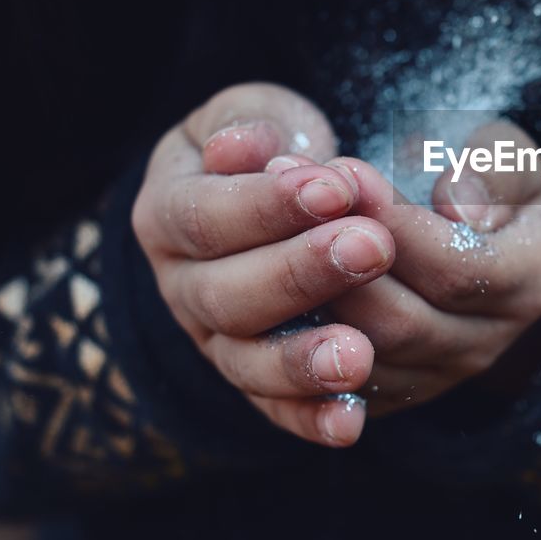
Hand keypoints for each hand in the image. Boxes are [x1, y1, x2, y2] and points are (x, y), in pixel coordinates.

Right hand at [131, 83, 395, 446]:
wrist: (281, 198)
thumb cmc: (273, 145)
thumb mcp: (259, 114)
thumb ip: (254, 124)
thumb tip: (243, 149)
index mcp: (169, 214)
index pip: (205, 218)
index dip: (269, 206)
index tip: (338, 185)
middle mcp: (185, 289)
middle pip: (227, 298)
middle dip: (301, 273)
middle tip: (371, 246)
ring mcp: (221, 344)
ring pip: (248, 365)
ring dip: (303, 361)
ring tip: (357, 353)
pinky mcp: (265, 384)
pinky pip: (280, 413)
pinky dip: (312, 420)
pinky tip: (351, 425)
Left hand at [271, 121, 540, 416]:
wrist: (470, 234)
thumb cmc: (484, 181)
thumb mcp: (508, 154)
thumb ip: (495, 168)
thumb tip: (460, 206)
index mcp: (526, 283)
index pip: (457, 270)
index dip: (396, 223)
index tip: (345, 170)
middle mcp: (483, 345)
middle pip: (398, 324)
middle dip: (335, 259)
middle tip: (288, 195)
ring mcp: (431, 379)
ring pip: (353, 360)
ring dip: (301, 294)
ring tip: (265, 228)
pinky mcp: (382, 395)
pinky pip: (323, 393)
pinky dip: (285, 344)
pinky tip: (256, 283)